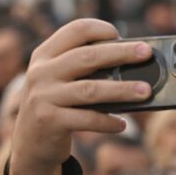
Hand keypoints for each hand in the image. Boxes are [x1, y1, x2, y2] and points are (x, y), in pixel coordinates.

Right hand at [9, 19, 152, 174]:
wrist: (29, 145)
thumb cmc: (55, 107)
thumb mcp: (58, 81)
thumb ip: (82, 69)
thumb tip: (129, 64)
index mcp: (44, 55)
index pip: (74, 30)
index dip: (100, 29)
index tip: (121, 35)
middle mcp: (41, 72)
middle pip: (88, 56)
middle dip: (121, 53)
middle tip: (146, 53)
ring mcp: (43, 97)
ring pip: (91, 89)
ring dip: (122, 90)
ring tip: (146, 92)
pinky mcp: (49, 121)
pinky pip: (87, 119)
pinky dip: (108, 122)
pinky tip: (123, 124)